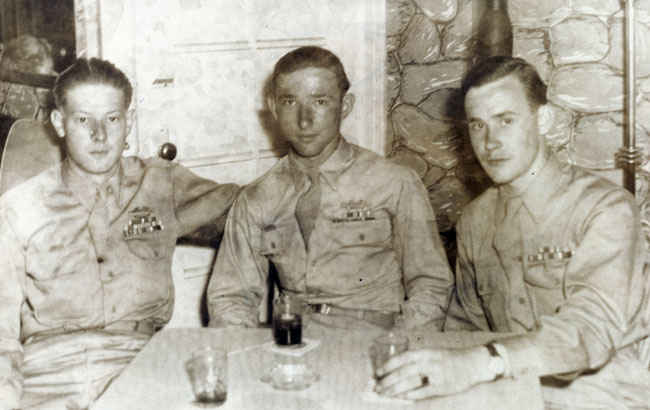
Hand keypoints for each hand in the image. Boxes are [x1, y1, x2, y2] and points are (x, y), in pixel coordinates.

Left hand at [374, 347, 492, 399]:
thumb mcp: (432, 353)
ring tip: (386, 394)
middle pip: (403, 372)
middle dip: (388, 380)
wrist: (473, 363)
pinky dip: (411, 395)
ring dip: (396, 389)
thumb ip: (417, 359)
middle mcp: (429, 362)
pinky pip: (423, 393)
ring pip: (410, 382)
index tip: (378, 372)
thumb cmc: (450, 359)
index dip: (388, 365)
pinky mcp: (442, 387)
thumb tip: (397, 369)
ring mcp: (436, 375)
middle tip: (378, 387)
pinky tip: (402, 398)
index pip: (402, 358)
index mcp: (425, 352)